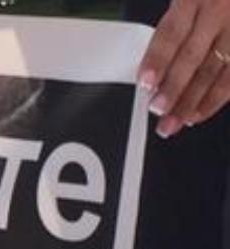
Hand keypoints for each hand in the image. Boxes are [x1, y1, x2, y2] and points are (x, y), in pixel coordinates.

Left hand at [140, 0, 229, 136]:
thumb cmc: (206, 1)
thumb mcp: (185, 5)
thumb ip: (172, 34)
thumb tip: (151, 75)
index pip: (172, 33)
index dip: (158, 60)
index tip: (146, 83)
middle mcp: (219, 11)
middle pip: (193, 56)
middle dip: (174, 88)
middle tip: (159, 110)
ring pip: (216, 70)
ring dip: (194, 100)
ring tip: (177, 119)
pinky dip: (216, 97)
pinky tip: (199, 112)